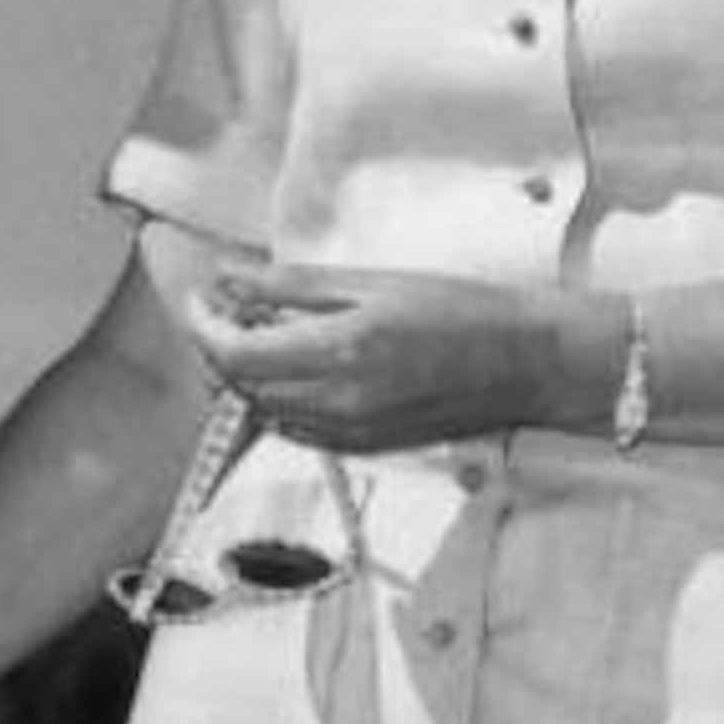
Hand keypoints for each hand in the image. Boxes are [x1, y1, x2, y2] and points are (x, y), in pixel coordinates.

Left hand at [178, 261, 574, 453]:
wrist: (525, 363)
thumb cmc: (460, 310)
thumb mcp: (372, 281)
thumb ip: (290, 284)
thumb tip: (227, 274)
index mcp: (342, 352)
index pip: (236, 354)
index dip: (203, 326)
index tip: (198, 296)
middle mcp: (339, 403)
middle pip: (240, 387)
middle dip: (216, 347)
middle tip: (220, 306)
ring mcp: (350, 433)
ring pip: (263, 411)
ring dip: (245, 373)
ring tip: (257, 328)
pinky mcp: (363, 448)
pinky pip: (295, 428)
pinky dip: (277, 396)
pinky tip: (293, 363)